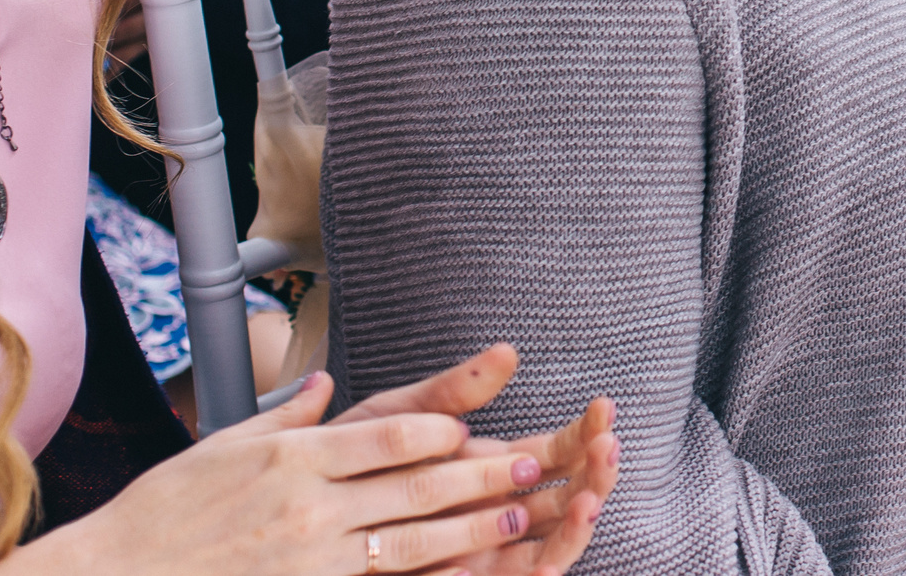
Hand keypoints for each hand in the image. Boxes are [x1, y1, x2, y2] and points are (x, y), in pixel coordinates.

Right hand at [18, 371, 576, 575]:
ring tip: (518, 519)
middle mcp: (307, 506)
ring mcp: (309, 559)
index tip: (472, 427)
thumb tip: (319, 388)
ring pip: (410, 543)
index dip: (438, 432)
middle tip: (529, 465)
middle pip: (414, 487)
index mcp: (291, 458)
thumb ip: (282, 421)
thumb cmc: (159, 515)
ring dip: (471, 530)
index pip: (387, 437)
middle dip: (477, 476)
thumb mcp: (219, 450)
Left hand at [337, 344, 621, 573]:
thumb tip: (509, 351)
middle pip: (567, 496)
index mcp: (490, 469)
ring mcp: (486, 552)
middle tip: (607, 446)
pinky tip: (550, 550)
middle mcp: (498, 512)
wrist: (298, 522)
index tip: (603, 407)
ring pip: (553, 542)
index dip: (583, 433)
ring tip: (590, 494)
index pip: (555, 453)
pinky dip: (540, 564)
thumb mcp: (400, 419)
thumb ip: (455, 391)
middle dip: (595, 473)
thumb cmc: (347, 466)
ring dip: (579, 521)